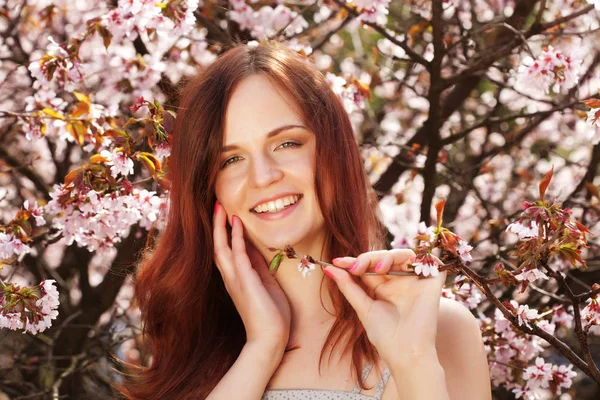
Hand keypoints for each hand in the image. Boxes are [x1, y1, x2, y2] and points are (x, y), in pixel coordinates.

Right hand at [213, 202, 290, 349]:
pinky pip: (238, 255)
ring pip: (222, 248)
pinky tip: (237, 224)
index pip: (226, 251)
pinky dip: (236, 238)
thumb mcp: (265, 285)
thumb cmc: (270, 316)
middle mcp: (231, 278)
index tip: (226, 215)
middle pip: (218, 247)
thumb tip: (256, 250)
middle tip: (217, 205)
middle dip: (217, 226)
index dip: (224, 233)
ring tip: (221, 208)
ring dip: (221, 227)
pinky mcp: (245, 282)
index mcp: (236, 280)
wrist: (270, 339)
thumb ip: (259, 268)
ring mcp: (235, 280)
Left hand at [324, 249, 445, 364]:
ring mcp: (415, 281)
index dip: (354, 261)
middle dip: (368, 258)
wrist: (407, 353)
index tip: (337, 262)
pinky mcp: (432, 283)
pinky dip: (419, 257)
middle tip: (356, 267)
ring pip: (403, 255)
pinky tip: (405, 263)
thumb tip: (329, 269)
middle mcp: (399, 282)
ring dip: (387, 256)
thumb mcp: (363, 308)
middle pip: (384, 257)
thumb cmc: (385, 336)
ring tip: (377, 269)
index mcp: (383, 288)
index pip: (368, 267)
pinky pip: (430, 261)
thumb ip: (348, 287)